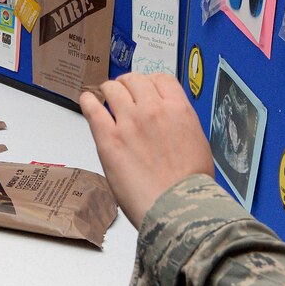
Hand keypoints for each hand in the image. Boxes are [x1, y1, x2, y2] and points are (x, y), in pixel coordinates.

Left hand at [78, 72, 214, 227]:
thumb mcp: (198, 144)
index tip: (146, 86)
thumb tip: (171, 124)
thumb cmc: (191, 186)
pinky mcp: (109, 139)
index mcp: (179, 110)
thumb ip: (180, 126)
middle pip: (135, 80)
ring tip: (104, 95)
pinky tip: (86, 101)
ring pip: (113, 89)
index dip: (151, 81)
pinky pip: (93, 109)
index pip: (161, 79)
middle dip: (128, 84)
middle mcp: (153, 110)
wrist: (179, 207)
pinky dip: (87, 101)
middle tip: (123, 90)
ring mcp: (129, 122)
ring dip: (108, 90)